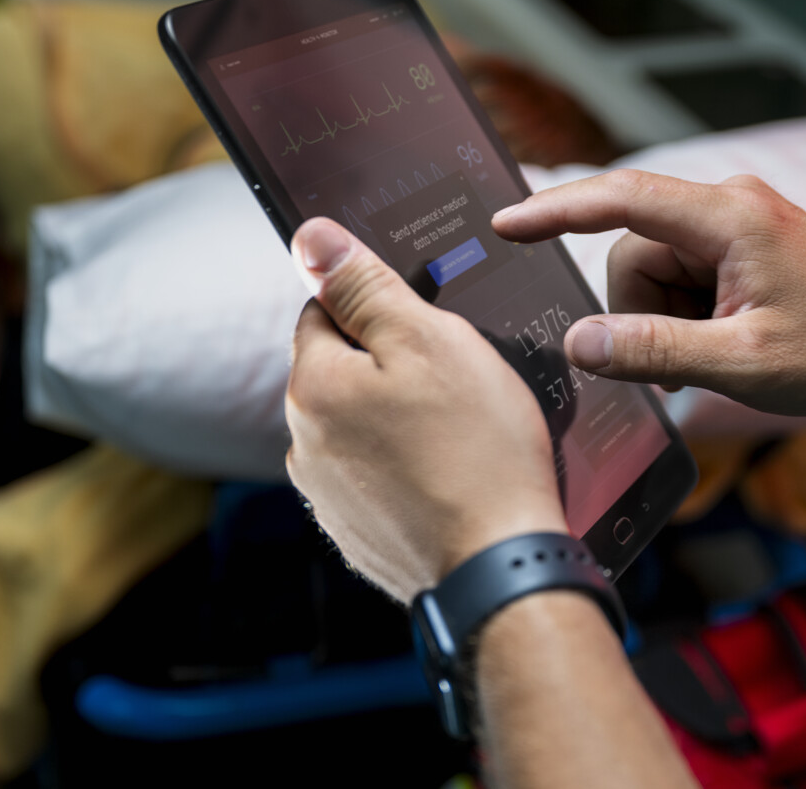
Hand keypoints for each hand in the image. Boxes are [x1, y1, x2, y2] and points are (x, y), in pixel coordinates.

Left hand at [286, 217, 567, 602]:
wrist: (501, 567)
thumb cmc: (477, 450)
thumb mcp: (430, 341)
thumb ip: (364, 287)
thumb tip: (310, 238)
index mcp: (313, 387)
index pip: (325, 312)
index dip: (379, 307)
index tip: (427, 323)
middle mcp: (304, 444)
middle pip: (342, 372)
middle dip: (390, 366)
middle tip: (457, 381)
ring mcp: (328, 497)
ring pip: (360, 427)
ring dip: (398, 420)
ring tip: (460, 435)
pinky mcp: (357, 535)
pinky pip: (378, 478)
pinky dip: (408, 471)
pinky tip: (453, 476)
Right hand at [492, 169, 805, 416]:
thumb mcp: (744, 363)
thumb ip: (655, 352)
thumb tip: (579, 344)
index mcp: (729, 218)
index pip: (620, 199)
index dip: (556, 211)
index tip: (506, 224)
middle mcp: (728, 204)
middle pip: (632, 252)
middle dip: (642, 313)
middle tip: (689, 361)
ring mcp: (734, 221)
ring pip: (651, 269)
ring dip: (667, 319)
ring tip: (721, 352)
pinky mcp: (738, 242)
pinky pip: (679, 275)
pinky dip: (685, 315)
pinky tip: (723, 341)